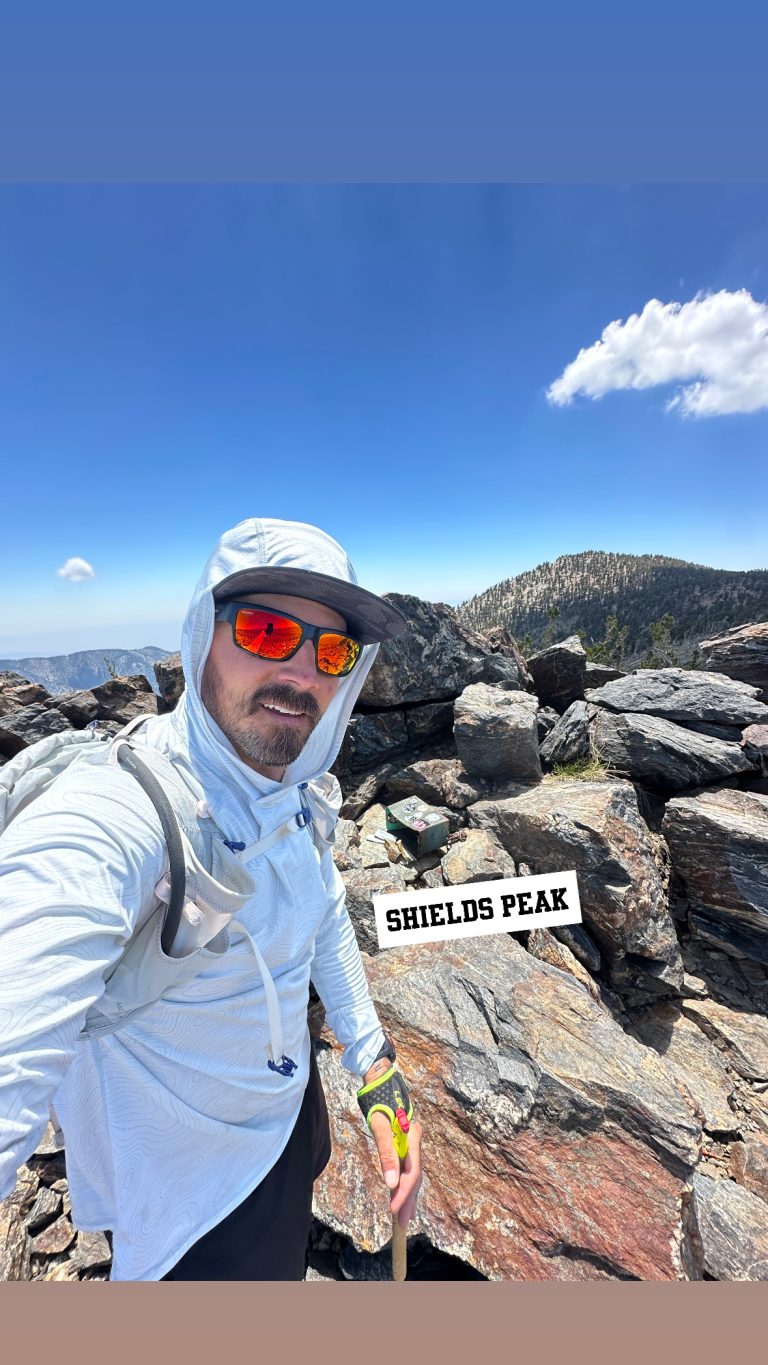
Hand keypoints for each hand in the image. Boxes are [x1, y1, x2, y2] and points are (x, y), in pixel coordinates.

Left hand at [368, 1109, 422, 1229]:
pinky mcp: (406, 1144)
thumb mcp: (379, 1127)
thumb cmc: (378, 1102)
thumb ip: (386, 1154)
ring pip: (414, 1174)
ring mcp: (412, 1143)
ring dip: (409, 1195)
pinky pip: (409, 1168)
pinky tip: (404, 1196)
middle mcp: (416, 1141)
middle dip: (408, 1200)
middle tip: (402, 1222)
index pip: (411, 1172)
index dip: (403, 1193)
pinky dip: (406, 1184)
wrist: (380, 1083)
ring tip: (405, 1216)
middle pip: (415, 1176)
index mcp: (412, 1136)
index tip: (393, 1210)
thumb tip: (391, 1183)